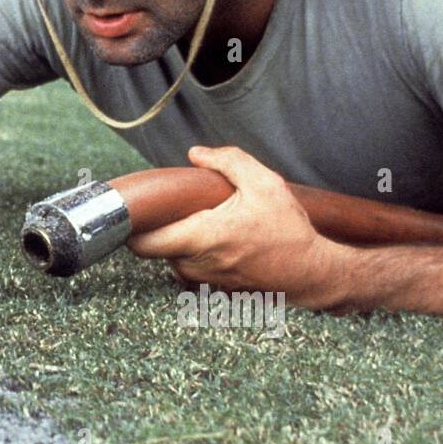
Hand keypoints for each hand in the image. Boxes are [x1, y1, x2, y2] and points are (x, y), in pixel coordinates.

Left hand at [126, 145, 341, 304]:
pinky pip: (191, 268)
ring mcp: (204, 281)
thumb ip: (228, 161)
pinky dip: (195, 254)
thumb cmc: (289, 230)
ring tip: (204, 222)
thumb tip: (196, 153)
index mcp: (202, 237)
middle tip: (175, 208)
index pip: (142, 243)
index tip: (137, 209)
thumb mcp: (265, 184)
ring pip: (172, 258)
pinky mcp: (214, 290)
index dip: (130, 227)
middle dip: (159, 227)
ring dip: (179, 241)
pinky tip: (218, 240)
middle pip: (155, 247)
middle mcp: (197, 264)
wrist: (312, 273)